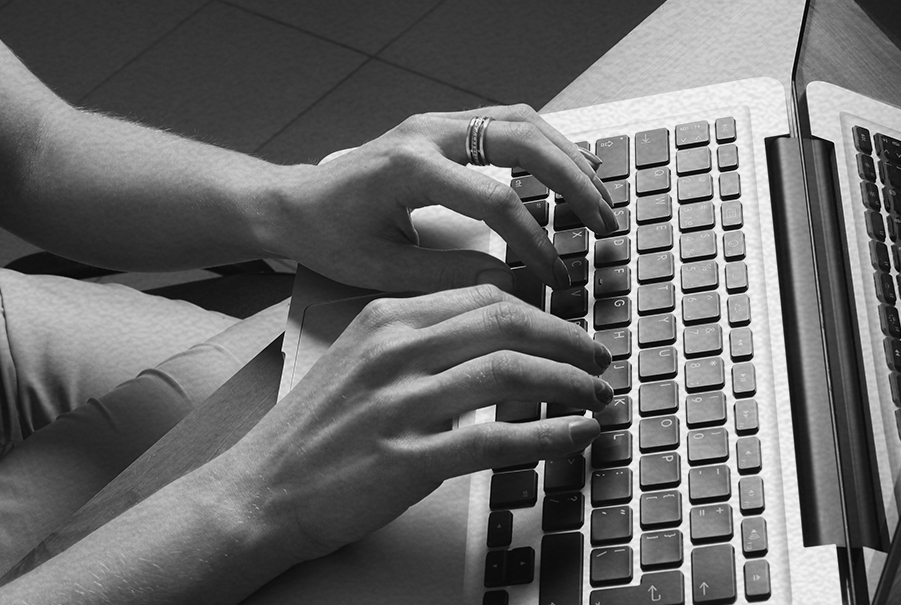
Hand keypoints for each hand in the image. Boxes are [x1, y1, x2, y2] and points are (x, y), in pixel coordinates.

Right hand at [211, 285, 611, 560]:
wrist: (260, 490)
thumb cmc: (313, 431)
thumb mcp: (356, 360)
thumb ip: (416, 340)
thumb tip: (488, 335)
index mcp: (384, 319)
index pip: (484, 295)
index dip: (542, 312)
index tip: (568, 333)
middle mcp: (394, 351)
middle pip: (507, 323)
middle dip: (568, 341)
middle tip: (598, 360)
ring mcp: (400, 404)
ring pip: (511, 373)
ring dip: (569, 384)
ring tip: (596, 397)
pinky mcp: (408, 458)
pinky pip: (497, 439)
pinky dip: (549, 434)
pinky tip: (574, 434)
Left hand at [272, 104, 616, 292]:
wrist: (295, 205)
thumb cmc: (329, 236)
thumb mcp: (381, 271)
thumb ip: (446, 278)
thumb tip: (507, 285)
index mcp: (410, 169)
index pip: (495, 201)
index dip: (535, 241)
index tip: (557, 274)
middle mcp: (426, 134)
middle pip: (522, 142)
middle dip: (572, 182)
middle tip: (605, 221)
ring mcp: (434, 123)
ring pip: (520, 120)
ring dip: (566, 154)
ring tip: (598, 195)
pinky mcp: (440, 127)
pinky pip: (505, 121)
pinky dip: (544, 143)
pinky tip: (566, 171)